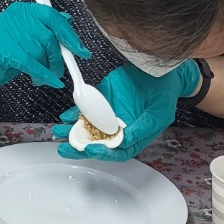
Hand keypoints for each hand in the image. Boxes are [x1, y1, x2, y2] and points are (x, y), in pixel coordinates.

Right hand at [0, 2, 89, 95]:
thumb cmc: (5, 51)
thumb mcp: (28, 37)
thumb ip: (46, 29)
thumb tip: (69, 23)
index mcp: (23, 10)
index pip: (52, 17)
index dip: (69, 35)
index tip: (80, 50)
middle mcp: (15, 17)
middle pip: (48, 37)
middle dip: (58, 57)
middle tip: (60, 70)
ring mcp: (7, 32)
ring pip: (39, 52)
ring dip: (48, 68)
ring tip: (47, 77)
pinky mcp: (3, 50)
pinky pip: (30, 63)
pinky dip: (43, 74)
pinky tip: (49, 81)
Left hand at [53, 59, 201, 160]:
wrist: (158, 69)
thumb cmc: (164, 95)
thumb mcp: (159, 115)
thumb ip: (142, 129)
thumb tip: (124, 141)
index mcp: (133, 136)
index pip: (116, 152)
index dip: (103, 154)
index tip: (91, 150)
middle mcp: (118, 128)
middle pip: (96, 143)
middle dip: (79, 147)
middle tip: (65, 148)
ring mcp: (107, 115)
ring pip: (86, 127)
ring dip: (71, 131)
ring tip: (58, 131)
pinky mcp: (100, 100)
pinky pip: (84, 109)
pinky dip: (74, 113)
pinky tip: (65, 116)